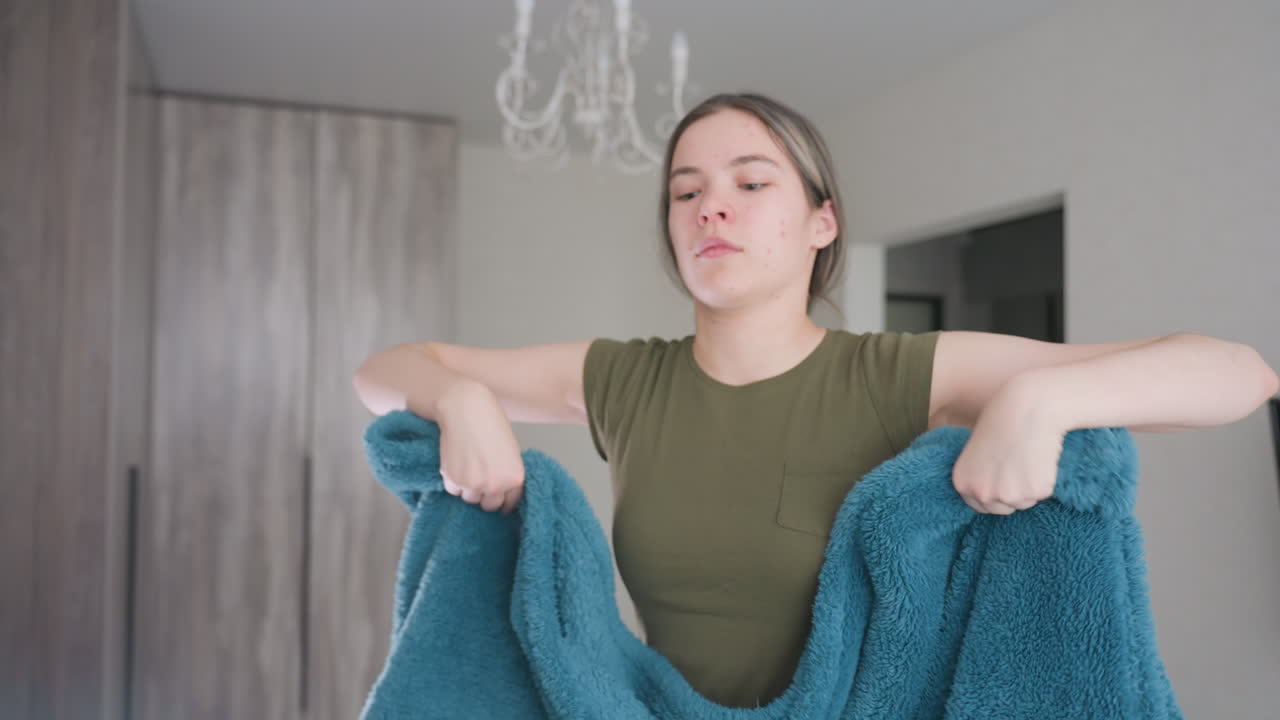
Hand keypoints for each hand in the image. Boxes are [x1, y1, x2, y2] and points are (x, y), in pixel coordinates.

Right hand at [435, 380, 524, 514]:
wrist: (466, 410)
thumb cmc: (491, 424)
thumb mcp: (509, 452)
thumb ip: (507, 474)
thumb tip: (501, 491)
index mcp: (515, 479)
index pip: (509, 503)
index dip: (502, 499)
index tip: (497, 497)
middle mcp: (495, 486)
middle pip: (489, 505)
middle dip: (485, 495)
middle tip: (480, 478)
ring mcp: (473, 485)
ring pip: (470, 498)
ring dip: (468, 488)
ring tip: (468, 466)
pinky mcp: (453, 480)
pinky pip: (454, 490)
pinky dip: (454, 481)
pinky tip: (457, 463)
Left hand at [951, 378, 1065, 514]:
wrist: (1027, 406)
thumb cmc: (1002, 420)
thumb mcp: (976, 450)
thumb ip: (979, 473)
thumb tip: (990, 485)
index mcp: (963, 483)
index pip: (980, 506)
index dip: (996, 493)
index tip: (1004, 479)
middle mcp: (982, 493)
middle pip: (1004, 509)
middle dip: (1014, 493)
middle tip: (1018, 463)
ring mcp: (1009, 495)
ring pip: (1026, 502)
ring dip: (1030, 486)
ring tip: (1028, 456)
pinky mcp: (1035, 491)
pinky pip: (1044, 493)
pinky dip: (1046, 479)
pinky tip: (1040, 457)